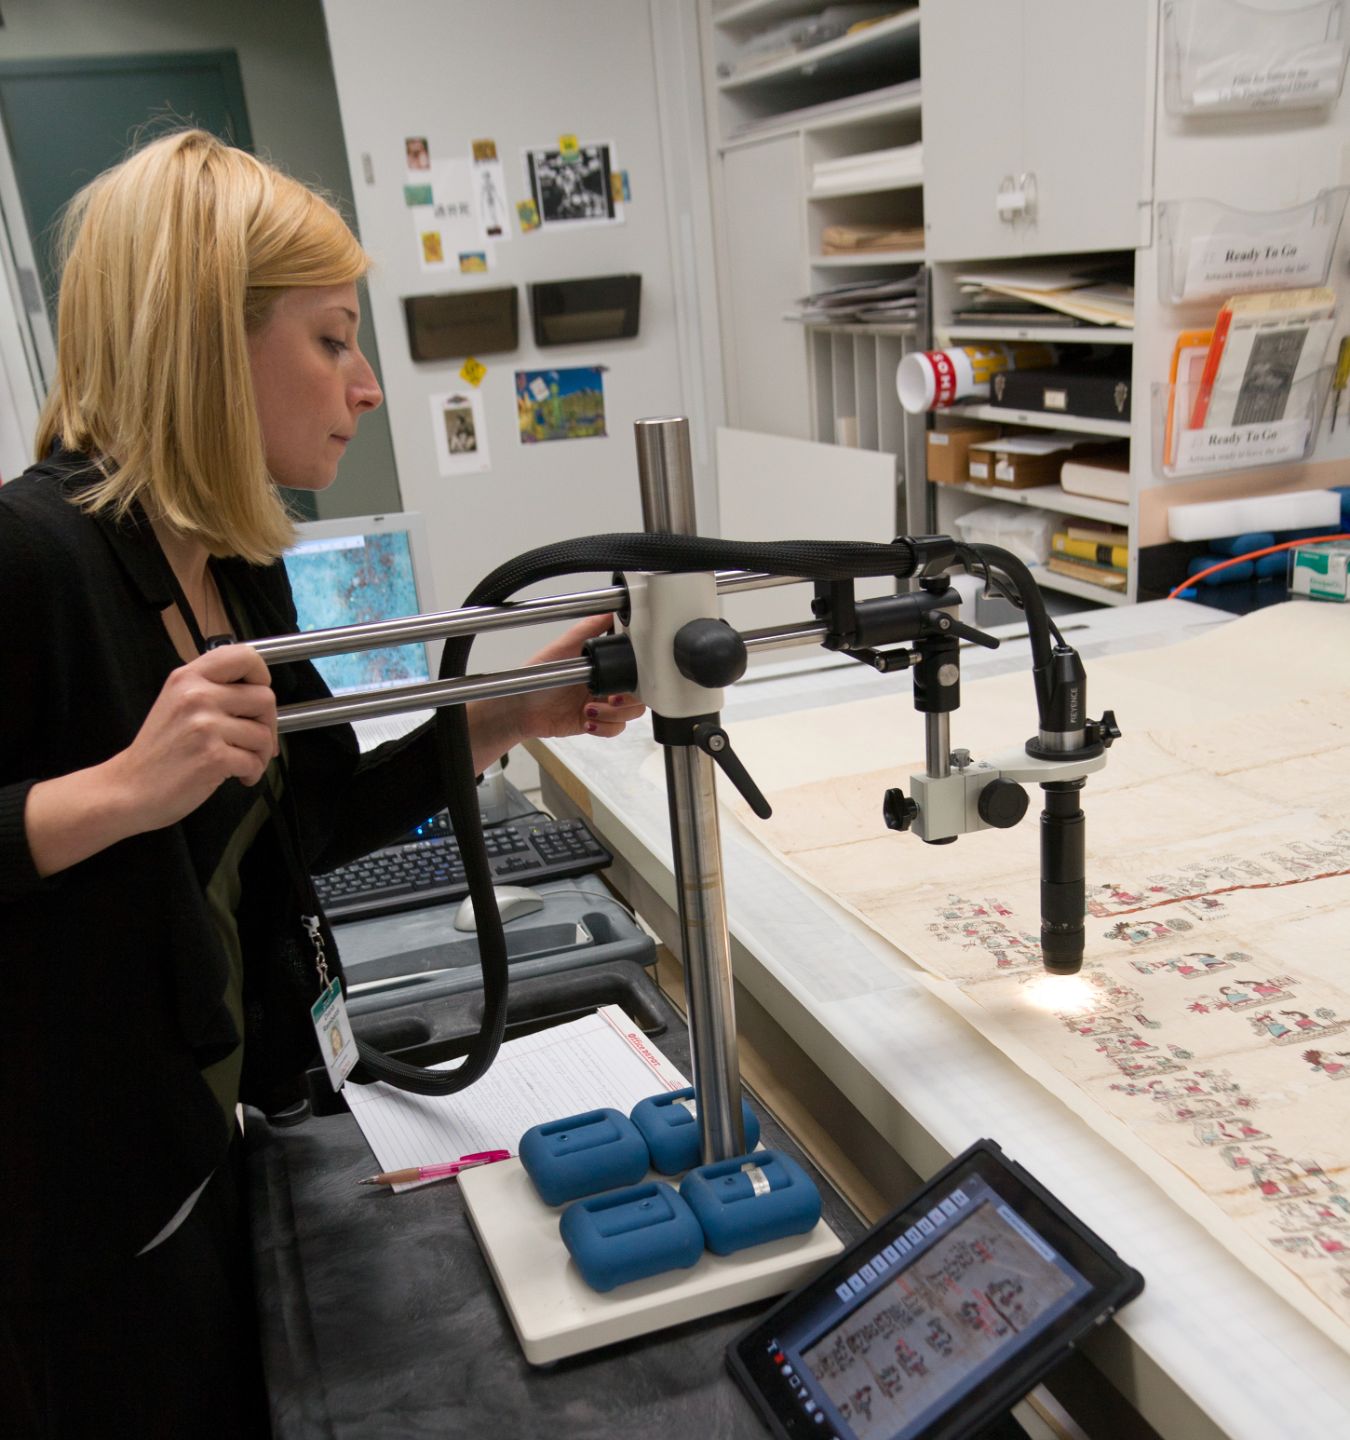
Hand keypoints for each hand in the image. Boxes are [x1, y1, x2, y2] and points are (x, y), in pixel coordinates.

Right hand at [24, 645, 277, 876]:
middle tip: (255, 741)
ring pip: (263, 734)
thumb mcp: (177, 702)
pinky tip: (237, 776)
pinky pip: (255, 762)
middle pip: (265, 698)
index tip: (257, 697)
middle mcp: (196, 696)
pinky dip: (253, 773)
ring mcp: (204, 726)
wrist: (130, 788)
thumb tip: (261, 691)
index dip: (261, 676)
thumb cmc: (160, 750)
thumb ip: (212, 688)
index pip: (244, 656)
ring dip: (260, 754)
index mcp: (188, 678)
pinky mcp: (212, 756)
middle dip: (268, 724)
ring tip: (242, 762)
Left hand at [465, 614, 644, 770]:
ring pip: (630, 714)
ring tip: (591, 710)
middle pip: (639, 695)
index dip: (637, 676)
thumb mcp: (563, 646)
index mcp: (603, 664)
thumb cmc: (537, 673)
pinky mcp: (595, 722)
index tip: (627, 678)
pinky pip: (615, 729)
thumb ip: (589, 628)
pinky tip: (588, 720)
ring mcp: (601, 704)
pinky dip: (605, 727)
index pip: (634, 669)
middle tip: (610, 699)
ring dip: (614, 715)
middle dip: (627, 700)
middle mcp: (605, 684)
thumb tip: (611, 611)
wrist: (520, 706)